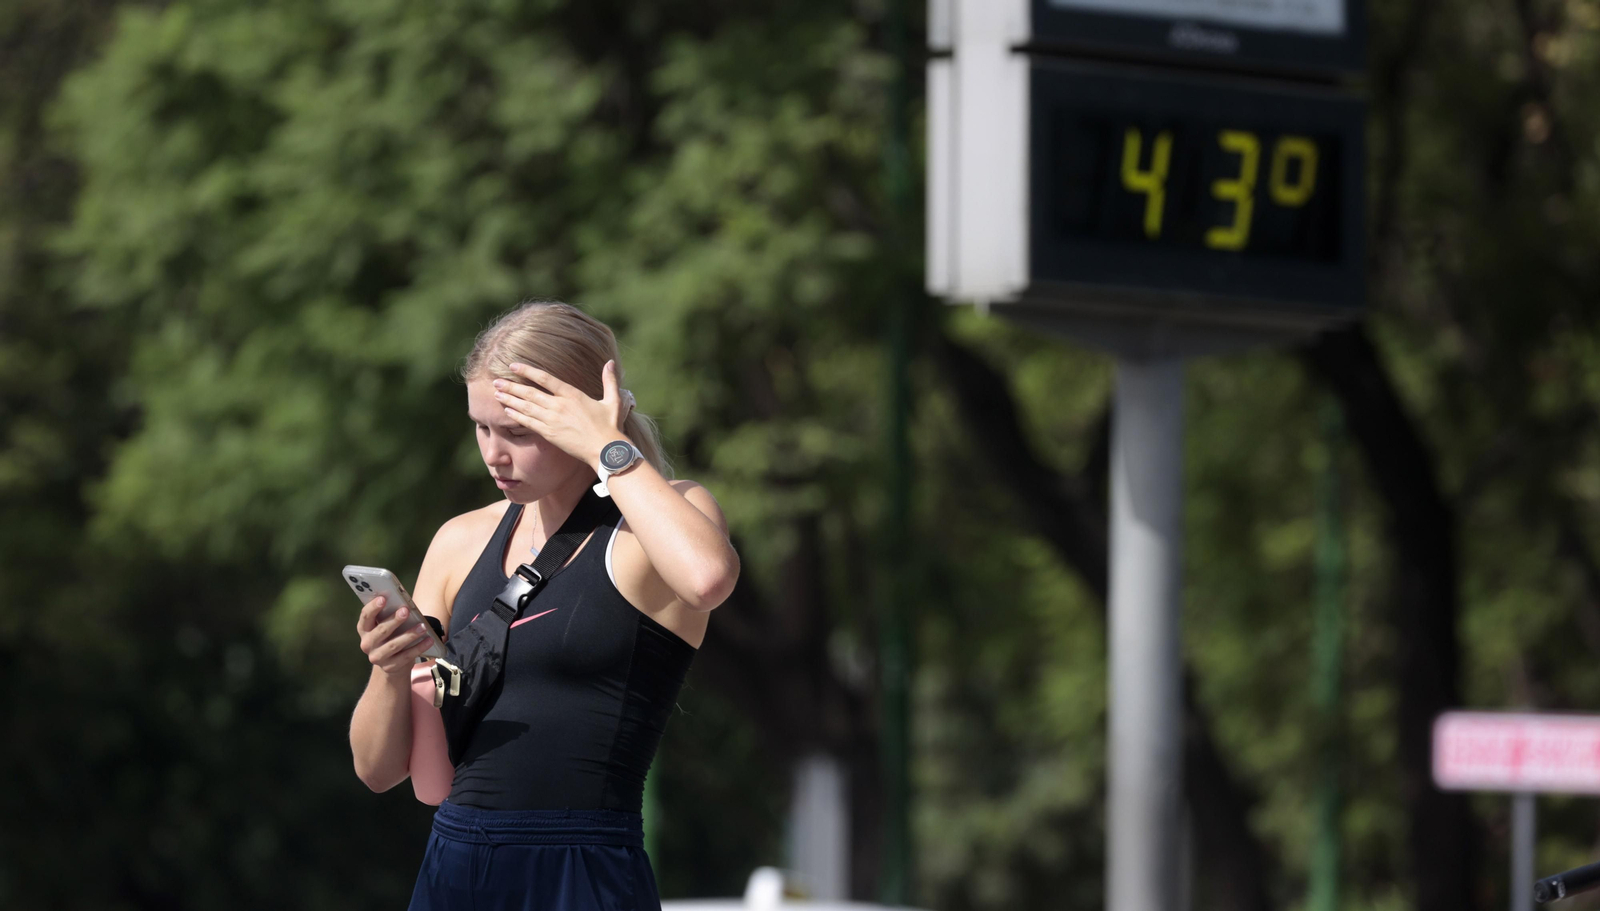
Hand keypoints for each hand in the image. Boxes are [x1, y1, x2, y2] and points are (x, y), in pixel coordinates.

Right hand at [355, 595, 434, 676]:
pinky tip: (429, 640)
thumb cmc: (391, 637)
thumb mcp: (386, 627)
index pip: (365, 617)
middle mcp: (367, 644)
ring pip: (394, 645)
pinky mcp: (390, 667)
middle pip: (380, 630)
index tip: (383, 598)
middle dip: (394, 620)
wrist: (392, 664)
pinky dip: (419, 647)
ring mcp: (377, 657)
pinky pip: (406, 656)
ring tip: (423, 627)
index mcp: (364, 630)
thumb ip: (390, 616)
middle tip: (406, 610)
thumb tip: (403, 603)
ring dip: (410, 634)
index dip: (373, 607)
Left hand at [493, 360, 633, 469]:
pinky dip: (516, 416)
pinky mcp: (549, 434)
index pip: (545, 378)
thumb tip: (610, 362)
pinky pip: (528, 423)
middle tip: (496, 381)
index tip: (513, 365)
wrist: (605, 450)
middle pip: (530, 392)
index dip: (527, 370)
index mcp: (573, 394)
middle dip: (511, 386)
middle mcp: (559, 405)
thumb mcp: (614, 400)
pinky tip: (507, 411)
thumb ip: (610, 380)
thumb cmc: (611, 426)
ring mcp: (552, 420)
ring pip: (526, 407)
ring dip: (510, 399)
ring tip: (496, 393)